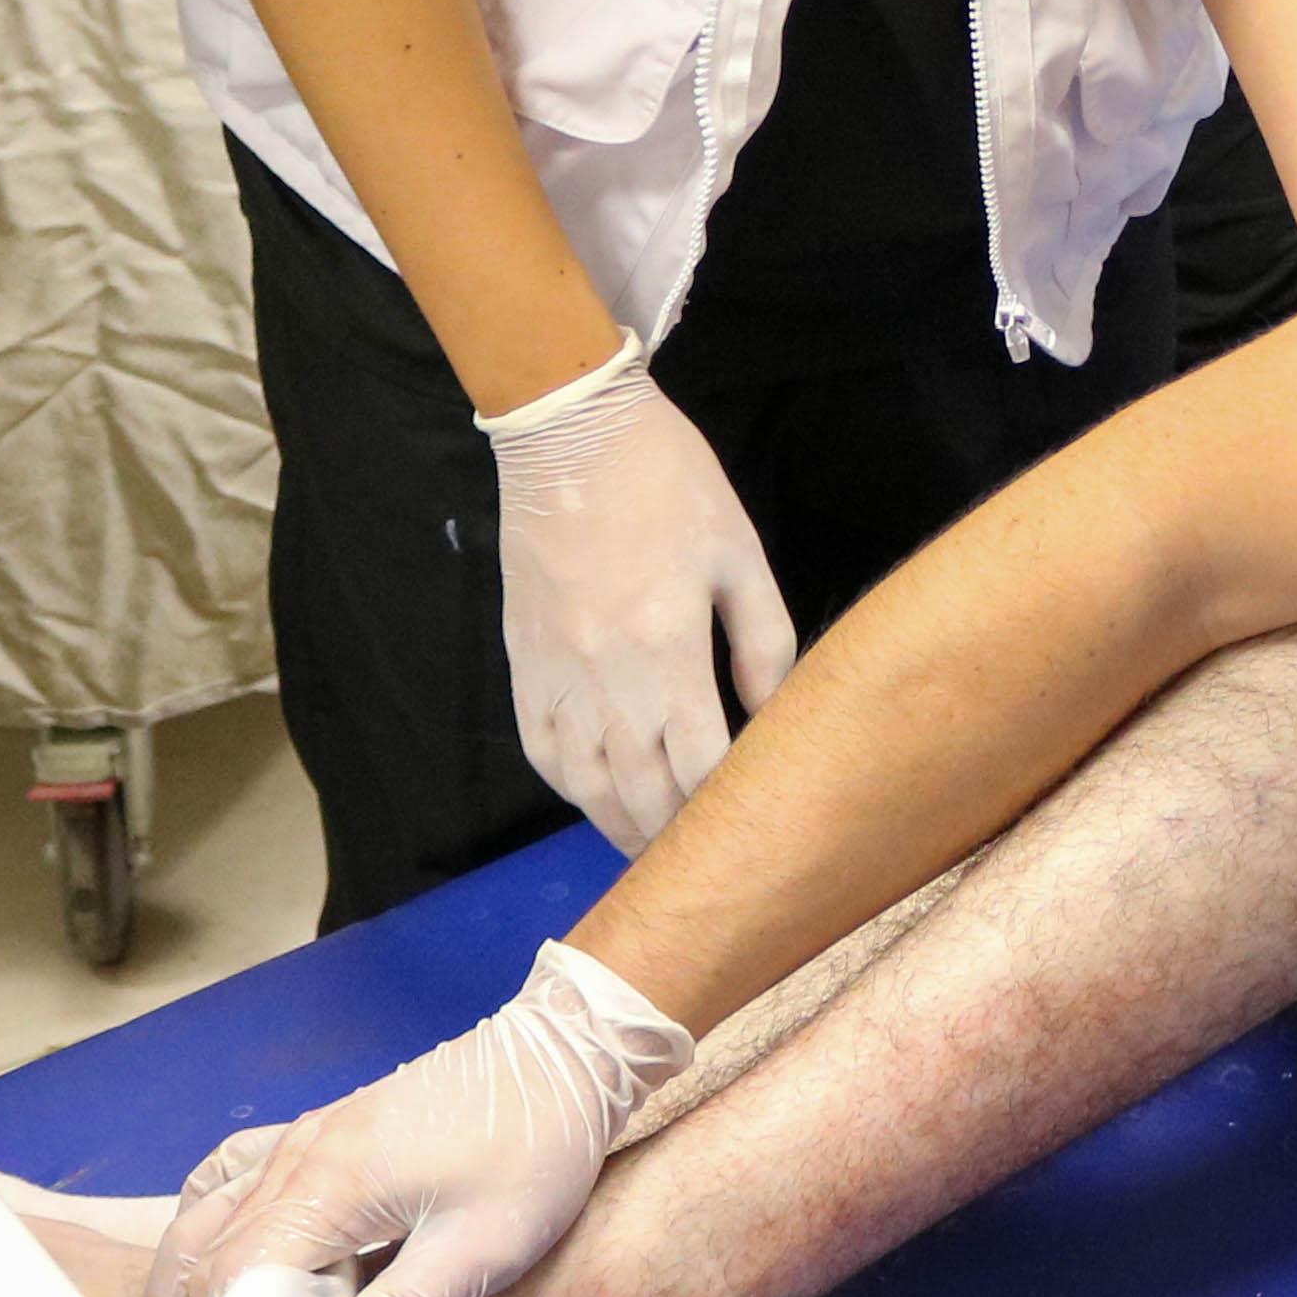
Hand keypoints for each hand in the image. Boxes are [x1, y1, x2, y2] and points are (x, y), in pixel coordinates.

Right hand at [136, 939, 694, 1296]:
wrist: (562, 1059)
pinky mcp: (318, 1134)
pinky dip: (212, 1231)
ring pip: (207, 1222)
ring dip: (205, 1293)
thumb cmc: (533, 1150)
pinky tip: (226, 1266)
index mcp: (327, 1188)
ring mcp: (301, 1140)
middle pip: (207, 1260)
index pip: (234, 1286)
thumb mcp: (482, 1246)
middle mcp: (295, 1159)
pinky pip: (230, 1179)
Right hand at [480, 338, 797, 851]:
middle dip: (677, 835)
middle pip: (642, 789)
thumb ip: (763, 639)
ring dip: (621, 826)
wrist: (569, 432)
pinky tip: (596, 798)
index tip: (753, 833)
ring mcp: (556, 673)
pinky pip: (540, 747)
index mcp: (668, 648)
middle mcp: (606, 676)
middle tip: (709, 865)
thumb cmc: (668, 482)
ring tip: (653, 850)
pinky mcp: (522, 661)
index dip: (727, 809)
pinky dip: (570, 786)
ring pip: (586, 783)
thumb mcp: (739, 550)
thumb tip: (774, 711)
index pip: (702, 764)